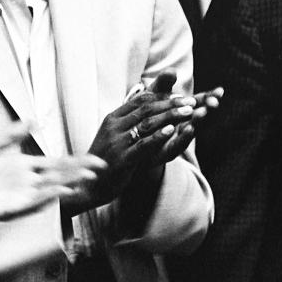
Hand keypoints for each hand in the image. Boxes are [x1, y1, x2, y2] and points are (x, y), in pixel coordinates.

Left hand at [0, 122, 105, 225]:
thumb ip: (10, 135)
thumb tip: (33, 120)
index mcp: (22, 167)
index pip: (55, 163)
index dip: (75, 161)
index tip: (95, 159)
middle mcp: (26, 182)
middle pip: (59, 176)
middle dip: (79, 172)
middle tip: (101, 167)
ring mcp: (19, 196)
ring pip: (50, 189)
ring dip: (68, 184)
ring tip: (87, 178)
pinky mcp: (10, 209)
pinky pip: (32, 203)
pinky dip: (46, 197)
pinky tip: (59, 190)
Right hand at [82, 71, 198, 205]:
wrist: (90, 185)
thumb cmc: (106, 159)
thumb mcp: (114, 136)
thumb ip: (128, 121)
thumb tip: (147, 107)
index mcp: (112, 118)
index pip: (139, 101)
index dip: (162, 97)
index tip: (181, 96)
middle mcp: (114, 127)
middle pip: (146, 109)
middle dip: (171, 104)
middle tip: (191, 101)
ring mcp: (117, 142)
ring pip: (147, 124)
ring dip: (170, 116)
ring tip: (188, 112)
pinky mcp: (123, 159)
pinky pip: (143, 144)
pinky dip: (158, 136)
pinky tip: (172, 130)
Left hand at [146, 71, 223, 165]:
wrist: (133, 142)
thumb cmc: (147, 116)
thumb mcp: (153, 96)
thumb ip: (163, 84)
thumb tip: (172, 71)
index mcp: (183, 111)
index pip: (200, 102)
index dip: (210, 97)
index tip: (220, 90)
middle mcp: (184, 125)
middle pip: (199, 116)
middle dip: (207, 108)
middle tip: (214, 101)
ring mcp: (178, 139)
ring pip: (191, 129)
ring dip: (197, 121)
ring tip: (202, 112)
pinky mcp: (168, 151)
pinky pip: (178, 144)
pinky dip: (184, 137)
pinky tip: (189, 128)